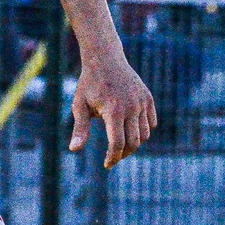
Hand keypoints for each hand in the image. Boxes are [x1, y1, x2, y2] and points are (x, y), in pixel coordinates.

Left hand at [71, 53, 155, 167]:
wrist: (105, 60)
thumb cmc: (89, 84)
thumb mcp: (79, 105)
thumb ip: (80, 128)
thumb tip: (74, 149)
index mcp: (113, 111)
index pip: (117, 143)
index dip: (113, 157)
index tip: (107, 165)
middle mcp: (131, 107)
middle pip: (133, 142)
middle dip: (123, 153)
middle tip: (113, 157)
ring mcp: (142, 102)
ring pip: (145, 134)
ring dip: (134, 143)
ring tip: (121, 145)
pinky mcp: (148, 98)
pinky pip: (151, 122)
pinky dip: (144, 131)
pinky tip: (131, 132)